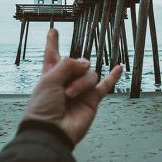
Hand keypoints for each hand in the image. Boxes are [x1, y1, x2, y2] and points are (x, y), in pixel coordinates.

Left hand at [21, 29, 121, 144]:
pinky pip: (105, 85)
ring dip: (80, 83)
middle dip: (73, 68)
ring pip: (89, 74)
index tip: (53, 31)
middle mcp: (66, 81)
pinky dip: (112, 76)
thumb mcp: (49, 79)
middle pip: (77, 63)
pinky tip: (118, 67)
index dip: (52, 43)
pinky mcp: (92, 100)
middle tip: (66, 84)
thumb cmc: (43, 107)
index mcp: (50, 75)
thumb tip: (87, 65)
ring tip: (70, 95)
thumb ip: (68, 65)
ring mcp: (80, 90)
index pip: (52, 55)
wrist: (52, 131)